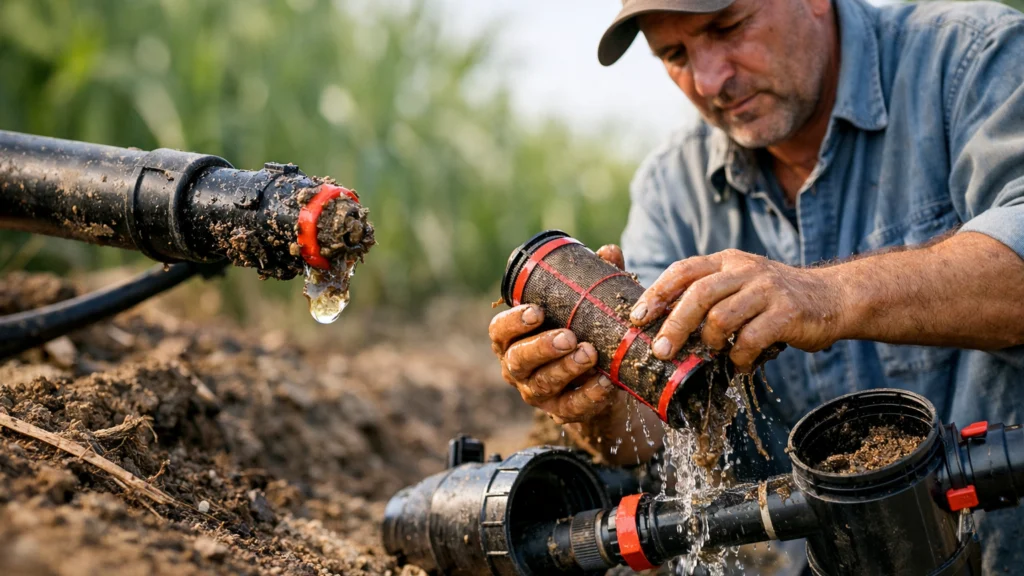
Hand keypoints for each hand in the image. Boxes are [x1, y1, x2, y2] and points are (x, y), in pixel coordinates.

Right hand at [489, 244, 625, 423]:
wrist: (599, 378)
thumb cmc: (581, 332)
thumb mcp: (583, 307)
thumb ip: (592, 281)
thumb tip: (609, 251)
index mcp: (513, 338)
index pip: (499, 330)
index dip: (514, 322)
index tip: (536, 311)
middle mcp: (517, 367)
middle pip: (519, 359)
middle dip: (542, 347)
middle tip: (569, 336)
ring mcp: (536, 392)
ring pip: (543, 384)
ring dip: (566, 369)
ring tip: (590, 353)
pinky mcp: (560, 411)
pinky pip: (571, 407)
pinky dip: (589, 395)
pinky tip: (606, 381)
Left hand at [629, 249, 843, 371]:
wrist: (832, 298)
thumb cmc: (774, 299)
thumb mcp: (739, 285)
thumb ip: (707, 297)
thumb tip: (662, 326)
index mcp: (727, 262)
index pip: (683, 270)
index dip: (657, 293)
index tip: (637, 317)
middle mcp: (745, 270)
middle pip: (698, 295)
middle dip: (674, 324)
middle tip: (661, 351)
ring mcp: (767, 290)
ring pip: (721, 317)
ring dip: (711, 343)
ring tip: (714, 353)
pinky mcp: (788, 312)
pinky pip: (751, 339)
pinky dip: (739, 357)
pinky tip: (740, 364)